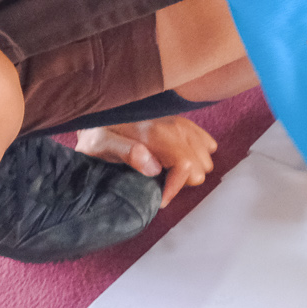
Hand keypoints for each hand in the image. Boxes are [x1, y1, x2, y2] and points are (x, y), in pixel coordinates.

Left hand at [76, 115, 217, 206]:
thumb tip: (154, 168)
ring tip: (166, 174)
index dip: (175, 188)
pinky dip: (197, 157)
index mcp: (156, 134)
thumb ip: (126, 152)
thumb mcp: (100, 144)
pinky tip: (176, 160)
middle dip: (181, 182)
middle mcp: (176, 127)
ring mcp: (184, 124)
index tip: (159, 199)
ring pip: (206, 159)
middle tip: (158, 185)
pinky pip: (208, 145)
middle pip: (200, 167)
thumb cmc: (98, 131)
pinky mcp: (186, 124)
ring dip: (189, 171)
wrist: (102, 108)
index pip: (185, 165)